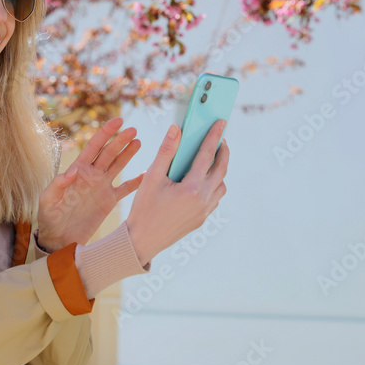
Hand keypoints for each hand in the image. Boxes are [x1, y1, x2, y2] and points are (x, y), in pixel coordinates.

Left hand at [37, 117, 143, 250]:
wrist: (59, 239)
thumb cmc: (49, 218)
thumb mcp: (48, 200)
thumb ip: (58, 184)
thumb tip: (74, 170)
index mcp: (78, 170)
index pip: (94, 146)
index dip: (106, 133)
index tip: (118, 121)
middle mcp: (91, 175)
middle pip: (109, 153)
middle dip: (121, 140)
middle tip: (134, 129)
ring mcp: (101, 187)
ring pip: (118, 165)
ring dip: (128, 153)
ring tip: (139, 141)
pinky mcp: (109, 201)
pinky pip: (125, 189)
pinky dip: (136, 182)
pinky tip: (147, 174)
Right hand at [126, 120, 229, 263]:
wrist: (141, 241)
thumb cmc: (143, 208)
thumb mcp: (152, 177)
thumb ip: (166, 151)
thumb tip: (176, 129)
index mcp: (192, 188)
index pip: (207, 155)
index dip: (214, 136)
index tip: (221, 122)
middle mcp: (203, 200)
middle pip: (221, 170)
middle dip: (223, 152)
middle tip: (221, 139)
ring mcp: (204, 212)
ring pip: (221, 186)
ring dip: (220, 171)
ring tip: (211, 159)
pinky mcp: (202, 220)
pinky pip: (215, 198)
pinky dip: (214, 185)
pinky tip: (203, 180)